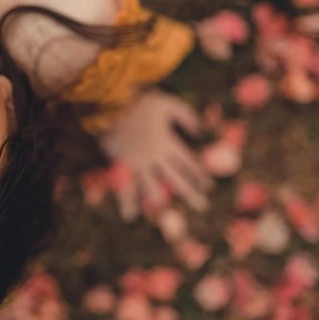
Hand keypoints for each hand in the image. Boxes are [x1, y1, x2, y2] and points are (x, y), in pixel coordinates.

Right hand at [97, 89, 211, 220]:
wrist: (110, 105)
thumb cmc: (139, 103)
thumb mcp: (167, 103)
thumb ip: (186, 115)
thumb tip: (198, 132)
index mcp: (167, 143)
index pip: (188, 163)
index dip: (199, 174)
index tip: (209, 186)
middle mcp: (154, 157)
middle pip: (175, 179)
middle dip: (190, 193)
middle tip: (202, 206)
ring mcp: (137, 163)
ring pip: (151, 186)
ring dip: (160, 200)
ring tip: (166, 211)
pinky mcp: (121, 165)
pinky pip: (125, 186)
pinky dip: (127, 202)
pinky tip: (129, 216)